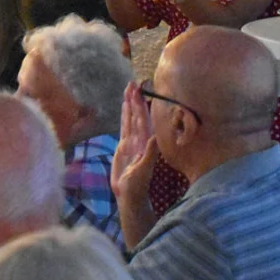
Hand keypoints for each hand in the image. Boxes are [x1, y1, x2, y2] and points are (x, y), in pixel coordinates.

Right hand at [111, 82, 158, 202]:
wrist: (130, 196)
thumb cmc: (137, 186)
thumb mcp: (143, 170)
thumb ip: (149, 154)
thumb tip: (155, 136)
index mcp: (145, 143)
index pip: (142, 119)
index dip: (140, 105)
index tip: (138, 90)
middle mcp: (140, 139)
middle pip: (137, 115)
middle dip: (135, 99)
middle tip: (132, 83)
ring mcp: (132, 142)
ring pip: (131, 119)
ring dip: (130, 104)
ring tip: (128, 89)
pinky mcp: (124, 146)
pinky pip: (125, 127)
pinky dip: (125, 116)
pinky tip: (124, 107)